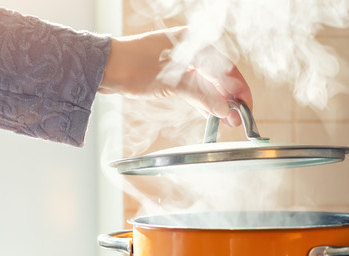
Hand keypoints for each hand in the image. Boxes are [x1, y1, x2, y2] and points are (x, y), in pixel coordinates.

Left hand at [98, 27, 251, 126]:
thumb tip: (225, 110)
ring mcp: (179, 62)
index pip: (227, 67)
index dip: (239, 89)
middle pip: (218, 76)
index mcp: (193, 42)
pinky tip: (211, 114)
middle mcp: (189, 49)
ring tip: (227, 120)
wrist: (103, 67)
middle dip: (229, 98)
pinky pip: (194, 88)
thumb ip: (203, 95)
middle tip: (238, 119)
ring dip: (217, 102)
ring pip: (207, 84)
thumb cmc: (133, 65)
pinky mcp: (170, 74)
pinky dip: (203, 101)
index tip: (246, 107)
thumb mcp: (173, 82)